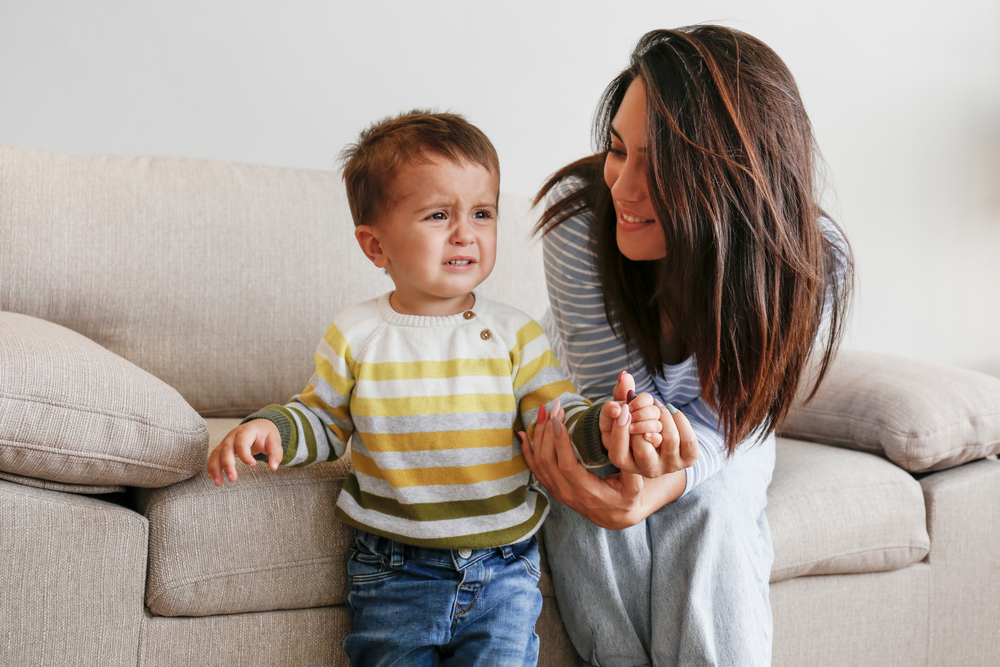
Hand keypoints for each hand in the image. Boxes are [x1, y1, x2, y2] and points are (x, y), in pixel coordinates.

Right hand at [206, 419, 281, 485]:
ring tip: (218, 483)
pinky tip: (212, 477)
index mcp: (247, 431)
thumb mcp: (275, 440)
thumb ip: (276, 453)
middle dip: (228, 465)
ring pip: (217, 453)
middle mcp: (233, 435)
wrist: (258, 426)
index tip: (253, 464)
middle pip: (226, 449)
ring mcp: (226, 440)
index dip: (245, 455)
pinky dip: (211, 466)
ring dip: (215, 468)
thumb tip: (273, 467)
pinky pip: (214, 456)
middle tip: (233, 479)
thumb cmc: (266, 434)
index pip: (241, 442)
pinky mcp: (223, 447)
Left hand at [520, 400, 647, 529]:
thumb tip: (625, 426)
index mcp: (587, 492)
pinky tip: (522, 434)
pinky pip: (534, 469)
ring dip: (539, 435)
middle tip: (554, 407)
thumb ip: (631, 458)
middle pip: (548, 461)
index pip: (567, 466)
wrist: (616, 517)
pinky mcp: (552, 488)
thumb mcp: (635, 483)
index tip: (558, 419)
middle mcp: (567, 493)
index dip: (560, 442)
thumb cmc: (627, 497)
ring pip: (539, 462)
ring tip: (544, 411)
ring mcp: (557, 491)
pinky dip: (527, 450)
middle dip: (548, 431)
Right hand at [601, 372, 699, 477]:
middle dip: (643, 420)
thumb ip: (621, 395)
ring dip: (663, 415)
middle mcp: (647, 470)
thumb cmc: (637, 423)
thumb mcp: (626, 411)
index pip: (618, 454)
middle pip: (642, 448)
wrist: (664, 440)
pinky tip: (671, 411)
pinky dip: (680, 420)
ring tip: (659, 407)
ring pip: (668, 439)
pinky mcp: (688, 460)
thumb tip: (625, 376)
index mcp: (626, 464)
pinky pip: (688, 440)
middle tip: (645, 406)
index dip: (620, 430)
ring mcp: (669, 466)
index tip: (624, 408)